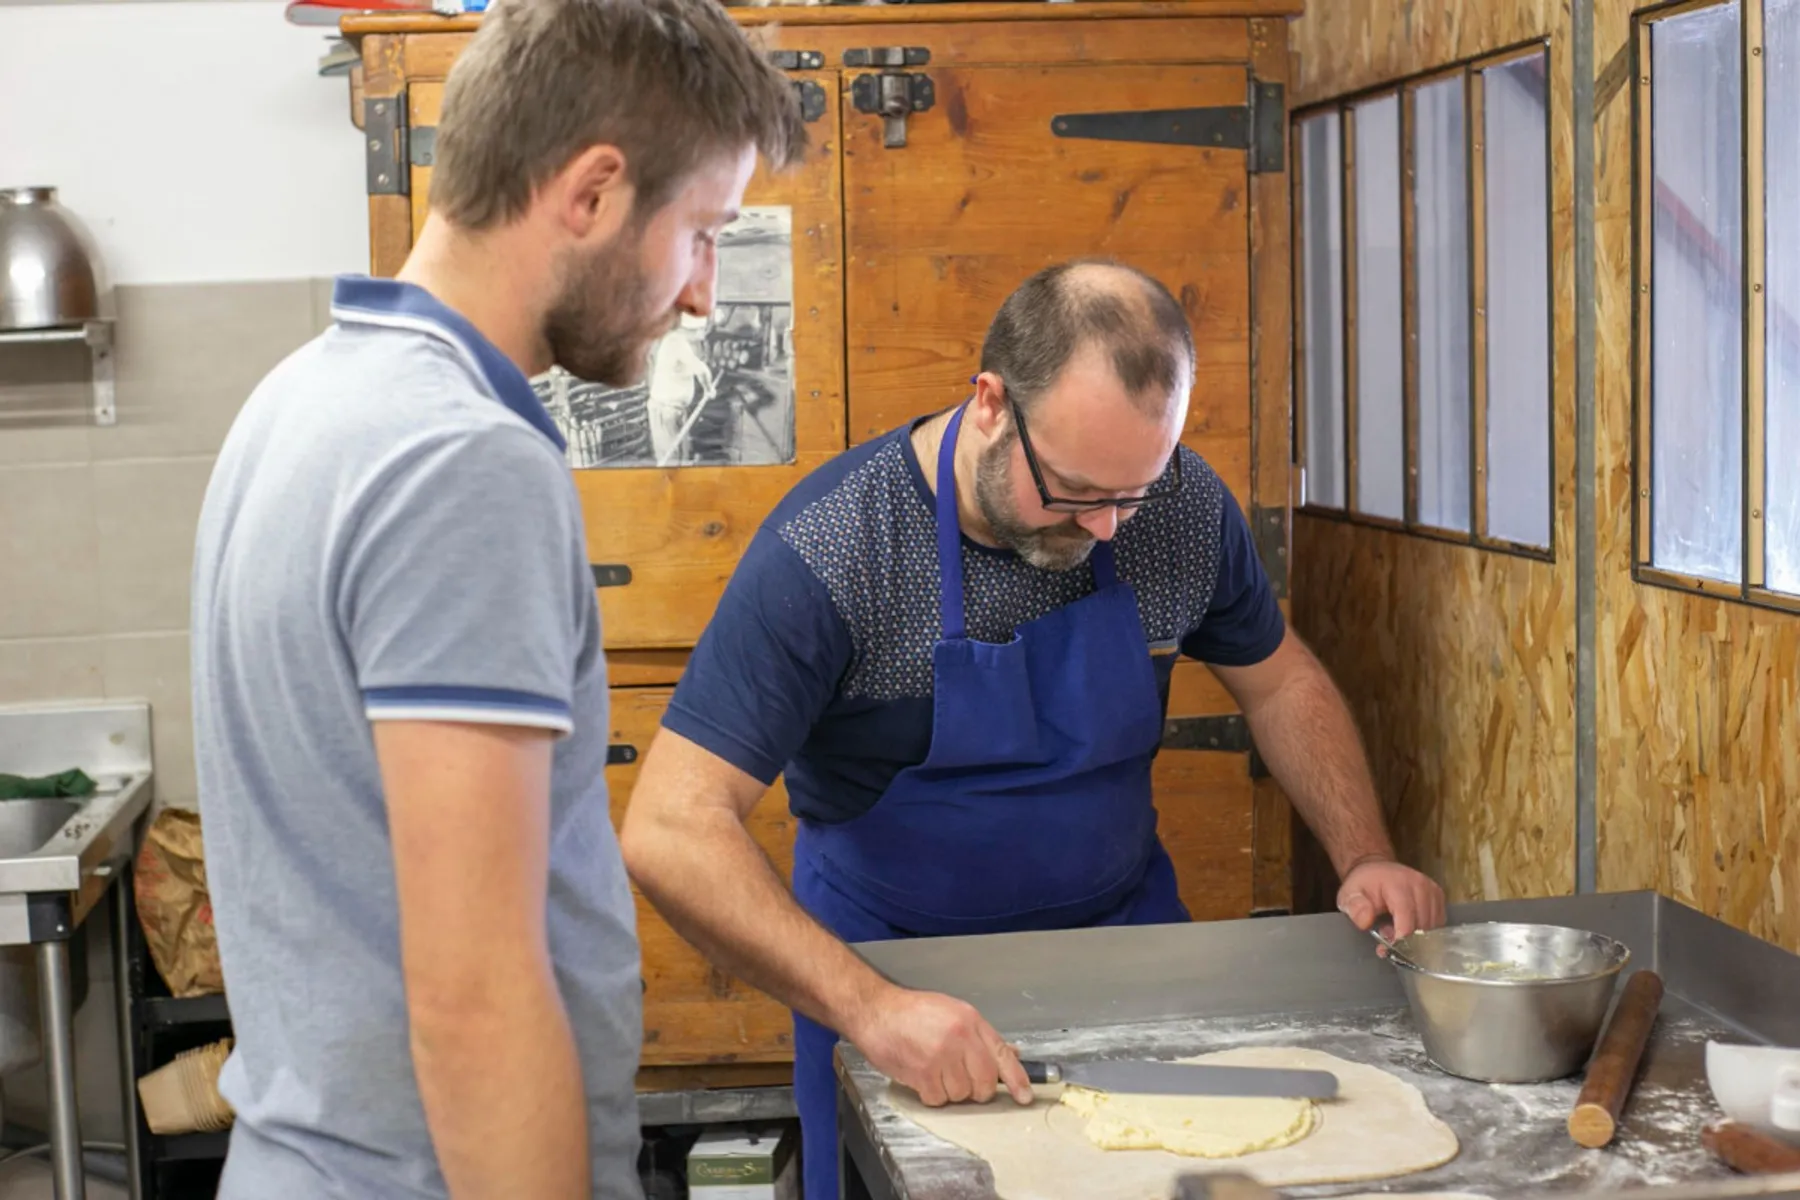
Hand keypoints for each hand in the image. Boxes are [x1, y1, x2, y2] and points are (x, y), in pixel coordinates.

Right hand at [848, 986, 1034, 1107]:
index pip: (1002, 1054)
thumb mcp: (952, 1012)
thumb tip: (1008, 1054)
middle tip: (959, 1079)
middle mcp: (960, 1038)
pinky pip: (938, 1099)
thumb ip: (979, 1036)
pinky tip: (920, 1076)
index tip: (1024, 1096)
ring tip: (933, 1070)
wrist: (876, 1011)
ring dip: (948, 1090)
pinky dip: (930, 1094)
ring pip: (961, 1094)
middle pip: (984, 1083)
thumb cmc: (912, 1012)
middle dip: (976, 1089)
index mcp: (971, 1021)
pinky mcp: (923, 1072)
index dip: (1016, 1079)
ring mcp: (942, 1056)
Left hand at [1337, 858, 1445, 941]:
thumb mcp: (1349, 895)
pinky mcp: (1438, 897)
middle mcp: (1420, 885)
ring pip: (1432, 927)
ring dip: (1415, 936)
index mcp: (1398, 883)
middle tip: (1386, 936)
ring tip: (1394, 928)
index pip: (1407, 918)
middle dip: (1405, 939)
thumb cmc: (1364, 885)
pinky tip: (1408, 926)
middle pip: (1422, 925)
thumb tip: (1365, 921)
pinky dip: (1424, 931)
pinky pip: (1438, 923)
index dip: (1401, 939)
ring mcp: (1432, 890)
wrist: (1376, 870)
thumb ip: (1355, 907)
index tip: (1390, 950)